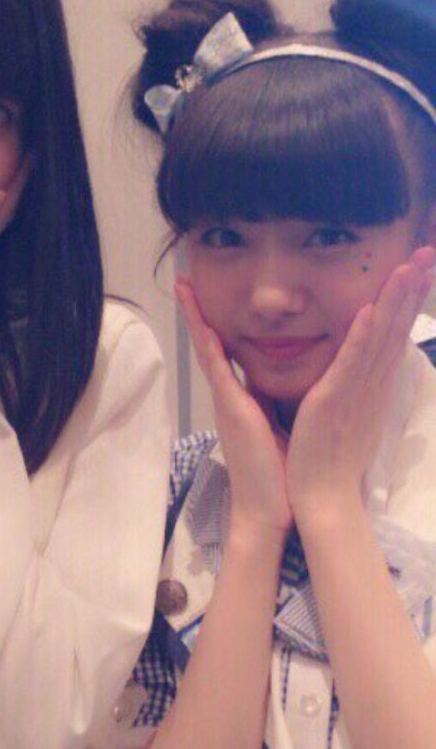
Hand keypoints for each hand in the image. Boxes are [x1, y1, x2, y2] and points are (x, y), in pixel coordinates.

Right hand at [176, 276, 290, 536]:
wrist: (268, 511)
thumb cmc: (278, 476)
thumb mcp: (279, 428)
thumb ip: (277, 405)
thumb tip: (286, 387)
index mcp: (240, 400)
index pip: (224, 353)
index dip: (213, 323)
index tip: (204, 297)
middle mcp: (228, 396)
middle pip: (208, 344)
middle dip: (196, 311)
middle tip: (185, 280)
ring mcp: (226, 401)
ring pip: (208, 350)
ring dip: (196, 318)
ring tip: (185, 288)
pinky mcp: (233, 409)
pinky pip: (218, 370)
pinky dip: (210, 344)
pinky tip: (203, 323)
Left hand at [286, 246, 434, 526]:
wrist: (323, 497)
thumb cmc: (330, 457)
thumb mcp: (349, 411)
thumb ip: (356, 384)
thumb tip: (365, 364)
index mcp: (373, 383)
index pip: (395, 331)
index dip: (408, 297)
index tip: (420, 265)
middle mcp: (372, 383)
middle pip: (397, 327)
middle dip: (412, 288)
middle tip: (427, 251)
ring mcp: (357, 391)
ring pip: (381, 338)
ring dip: (394, 301)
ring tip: (408, 267)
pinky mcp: (335, 401)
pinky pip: (351, 364)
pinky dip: (361, 337)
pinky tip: (368, 311)